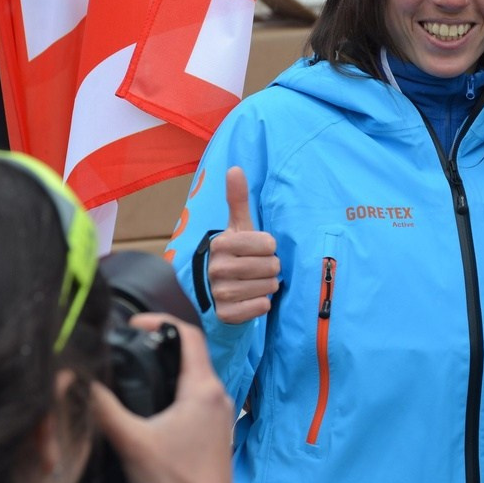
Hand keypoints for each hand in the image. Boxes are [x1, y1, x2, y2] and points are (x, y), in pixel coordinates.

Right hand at [90, 313, 236, 482]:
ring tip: (137, 368)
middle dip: (161, 343)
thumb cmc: (174, 478)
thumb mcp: (132, 441)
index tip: (135, 322)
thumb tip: (78, 382)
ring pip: (195, 374)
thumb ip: (105, 409)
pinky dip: (177, 387)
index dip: (161, 321)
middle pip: (192, 352)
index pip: (189, 334)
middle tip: (130, 344)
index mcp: (202, 387)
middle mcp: (217, 393)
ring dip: (169, 366)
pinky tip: (153, 401)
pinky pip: (198, 394)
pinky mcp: (216, 427)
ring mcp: (220, 411)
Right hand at [207, 166, 279, 322]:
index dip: (268, 248)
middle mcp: (217, 268)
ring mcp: (220, 292)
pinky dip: (262, 303)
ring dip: (267, 285)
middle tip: (256, 268)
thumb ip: (237, 199)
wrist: (212, 289)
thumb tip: (235, 168)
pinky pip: (261, 306)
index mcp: (221, 243)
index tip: (256, 250)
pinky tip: (250, 298)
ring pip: (269, 287)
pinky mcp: (226, 314)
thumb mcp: (236, 227)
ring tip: (253, 282)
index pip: (269, 244)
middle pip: (271, 266)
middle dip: (270, 268)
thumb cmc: (233, 253)